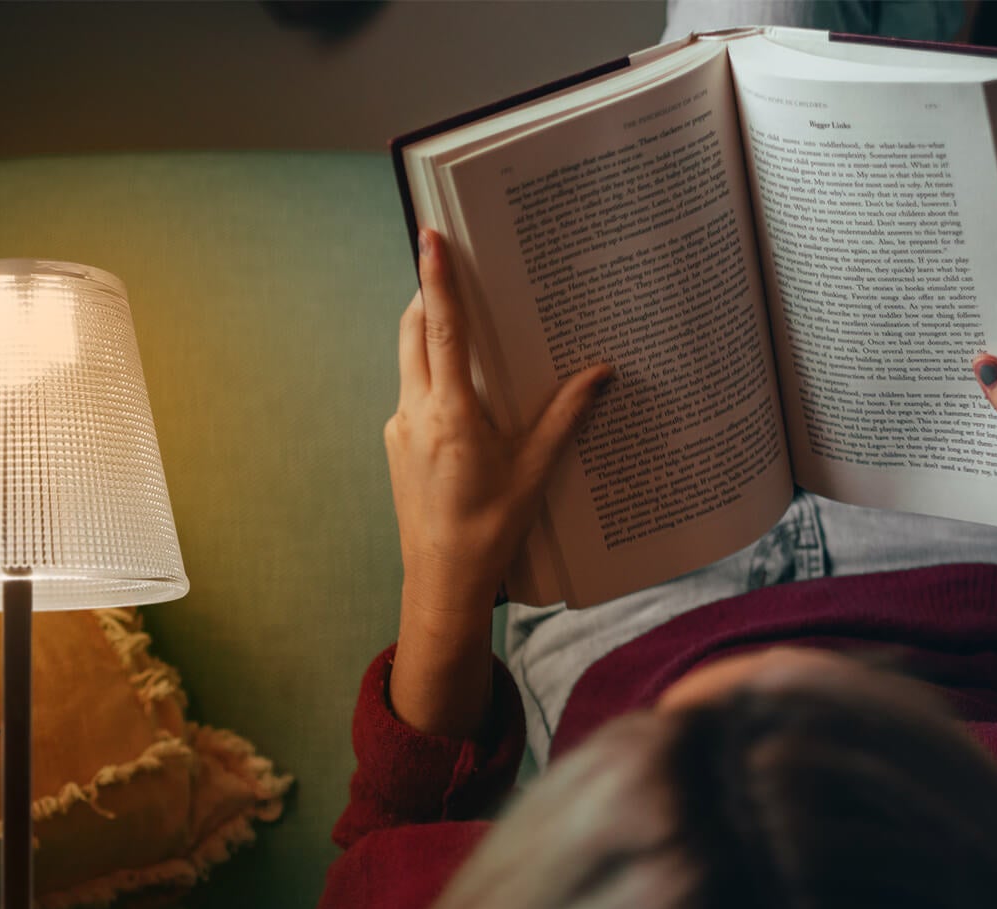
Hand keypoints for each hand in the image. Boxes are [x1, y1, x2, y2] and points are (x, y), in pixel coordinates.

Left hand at [387, 227, 609, 620]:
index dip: (437, 279)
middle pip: (413, 331)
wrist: (442, 582)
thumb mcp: (535, 472)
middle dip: (429, 294)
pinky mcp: (396, 443)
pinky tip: (464, 389)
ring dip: (430, 334)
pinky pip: (412, 392)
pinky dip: (432, 375)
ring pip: (409, 360)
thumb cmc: (490, 530)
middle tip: (448, 263)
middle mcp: (415, 413)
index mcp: (450, 414)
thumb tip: (601, 373)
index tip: (430, 238)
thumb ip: (565, 416)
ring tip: (464, 322)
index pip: (442, 329)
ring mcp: (399, 427)